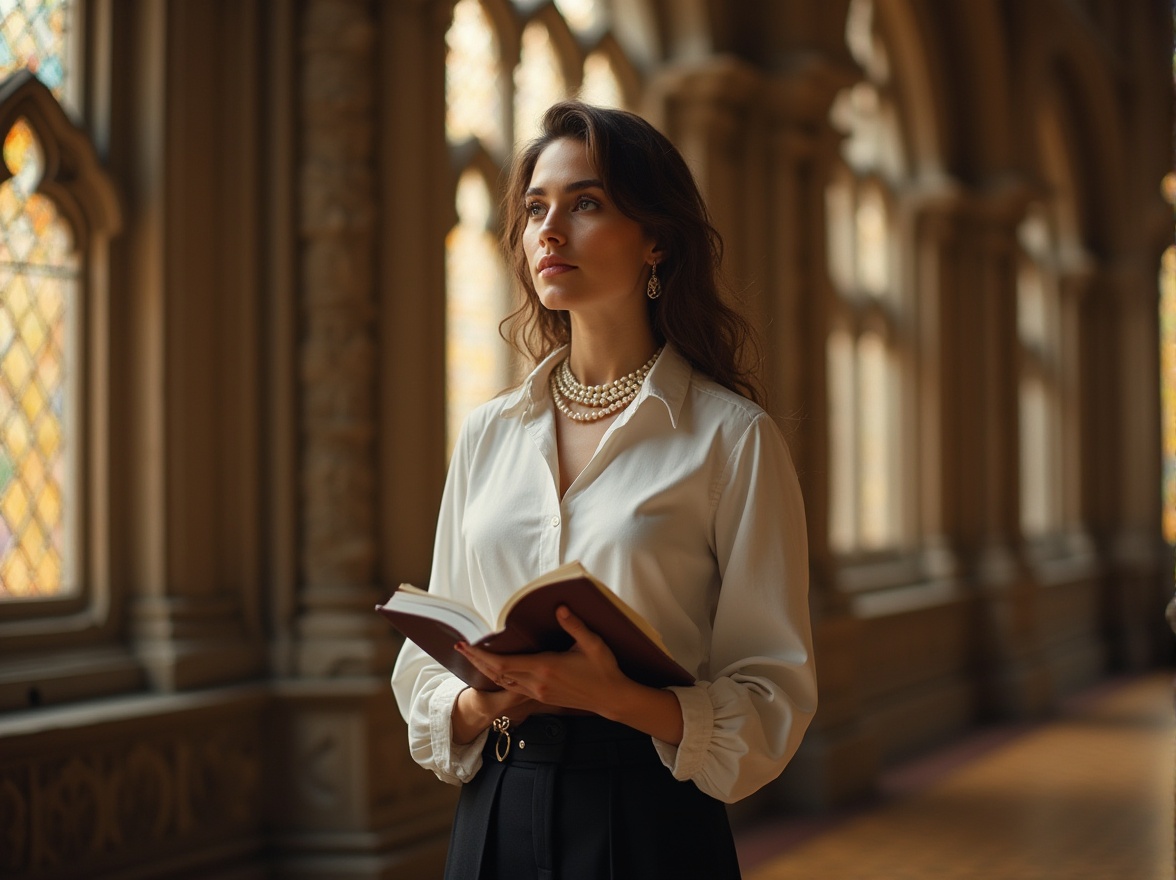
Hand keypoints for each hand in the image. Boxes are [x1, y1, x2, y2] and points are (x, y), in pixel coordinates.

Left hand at [456, 607, 684, 743]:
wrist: (612, 698)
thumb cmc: (604, 670)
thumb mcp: (593, 644)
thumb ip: (575, 626)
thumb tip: (559, 608)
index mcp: (545, 668)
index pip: (503, 663)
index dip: (481, 655)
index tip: (466, 645)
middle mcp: (537, 683)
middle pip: (497, 673)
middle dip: (476, 660)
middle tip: (459, 648)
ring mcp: (538, 692)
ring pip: (503, 682)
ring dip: (486, 670)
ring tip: (472, 657)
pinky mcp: (542, 697)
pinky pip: (513, 688)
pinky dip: (499, 678)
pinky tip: (495, 671)